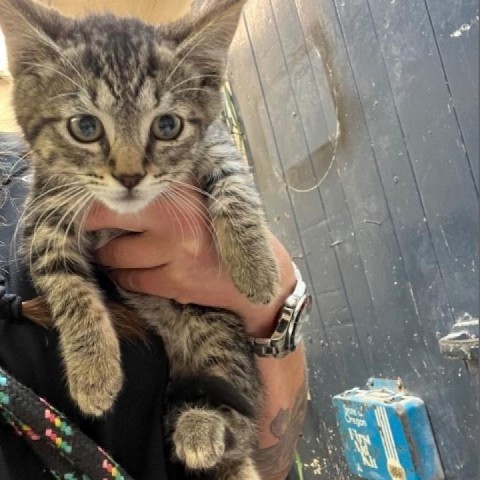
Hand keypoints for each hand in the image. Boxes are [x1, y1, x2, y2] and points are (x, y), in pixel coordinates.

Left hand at [85, 186, 295, 336]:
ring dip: (110, 257)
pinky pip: (131, 280)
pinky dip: (128, 279)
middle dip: (87, 221)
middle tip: (82, 224)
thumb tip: (116, 192)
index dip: (97, 188)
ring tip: (118, 253)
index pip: (127, 179)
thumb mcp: (201, 201)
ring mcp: (178, 249)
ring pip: (114, 254)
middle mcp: (181, 213)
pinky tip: (139, 273)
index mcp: (187, 186)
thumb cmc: (224, 236)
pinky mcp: (177, 280)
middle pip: (108, 212)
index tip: (84, 190)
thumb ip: (166, 191)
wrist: (262, 282)